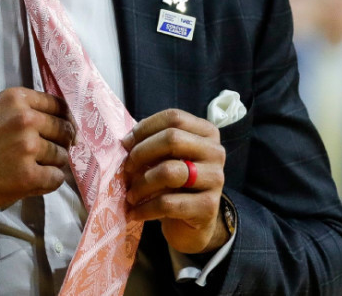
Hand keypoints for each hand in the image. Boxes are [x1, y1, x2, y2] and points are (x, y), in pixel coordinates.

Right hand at [0, 87, 75, 215]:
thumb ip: (23, 112)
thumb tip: (59, 124)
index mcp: (16, 99)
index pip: (58, 105)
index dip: (64, 120)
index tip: (62, 130)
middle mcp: (25, 119)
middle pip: (64, 130)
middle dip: (60, 143)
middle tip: (48, 154)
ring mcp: (28, 147)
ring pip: (62, 156)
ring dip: (52, 165)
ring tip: (32, 169)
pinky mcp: (28, 175)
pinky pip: (56, 178)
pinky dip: (48, 182)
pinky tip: (33, 182)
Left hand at [120, 109, 228, 254]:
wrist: (192, 224)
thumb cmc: (175, 185)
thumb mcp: (168, 158)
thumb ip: (153, 144)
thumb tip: (126, 141)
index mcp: (206, 133)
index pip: (174, 118)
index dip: (145, 128)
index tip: (126, 143)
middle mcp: (215, 152)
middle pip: (172, 139)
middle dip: (141, 153)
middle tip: (126, 169)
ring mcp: (215, 179)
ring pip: (169, 172)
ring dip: (141, 184)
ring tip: (130, 195)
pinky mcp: (208, 207)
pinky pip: (168, 203)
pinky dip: (145, 208)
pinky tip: (135, 212)